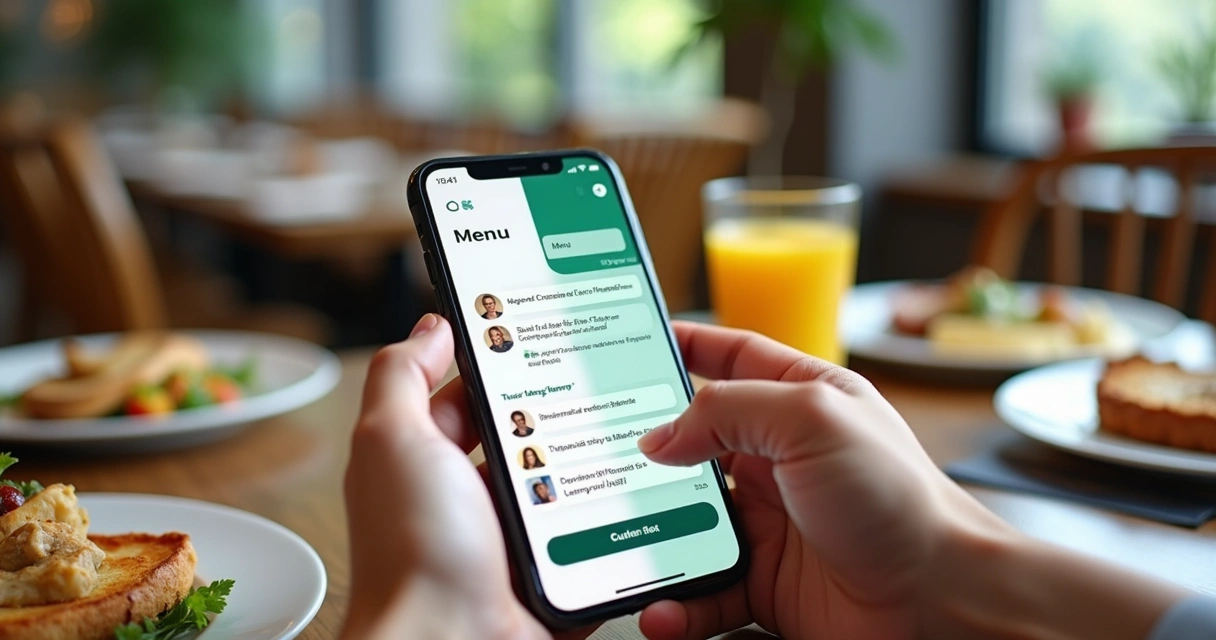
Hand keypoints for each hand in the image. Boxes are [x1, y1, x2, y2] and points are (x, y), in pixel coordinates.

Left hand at [342, 314, 594, 639]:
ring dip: (588, 459)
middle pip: (521, 433)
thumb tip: (431, 325)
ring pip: (561, 478)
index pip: (463, 394)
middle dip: (555, 408)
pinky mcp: (549, 569)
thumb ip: (402, 375)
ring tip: (624, 424)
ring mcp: (508, 536)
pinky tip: (634, 485)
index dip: (496, 361)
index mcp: (424, 460)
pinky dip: (609, 511)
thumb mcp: (392, 439)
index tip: (538, 326)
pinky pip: (589, 529)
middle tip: (597, 374)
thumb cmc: (412, 553)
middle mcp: (464, 497)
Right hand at [636, 322, 1185, 639]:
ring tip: (617, 549)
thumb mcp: (812, 420)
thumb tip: (659, 436)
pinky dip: (678, 604)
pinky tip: (663, 610)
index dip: (683, 346)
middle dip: (644, 453)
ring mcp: (770, 521)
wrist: (941, 597)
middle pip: (692, 445)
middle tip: (594, 455)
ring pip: (686, 523)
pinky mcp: (764, 581)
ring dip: (651, 537)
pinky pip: (704, 589)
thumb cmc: (898, 496)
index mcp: (799, 400)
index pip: (729, 359)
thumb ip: (727, 410)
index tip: (632, 339)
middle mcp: (780, 457)